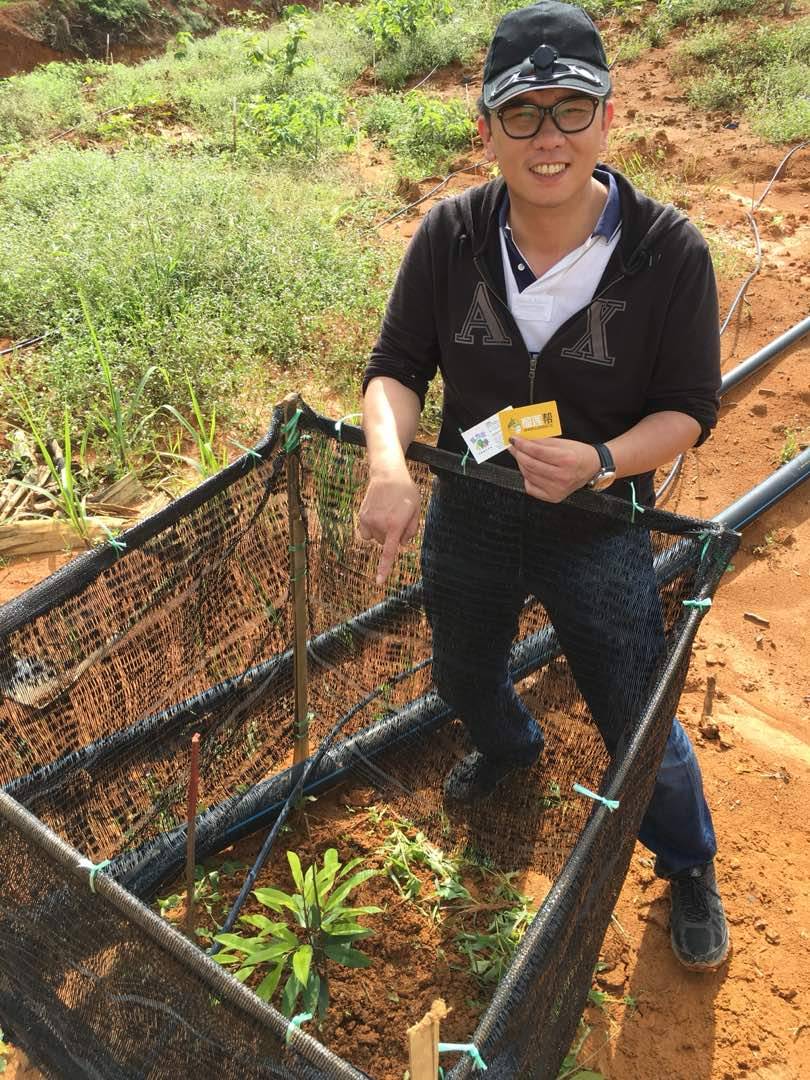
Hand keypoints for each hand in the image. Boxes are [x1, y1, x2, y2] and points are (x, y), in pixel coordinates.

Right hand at [358, 469, 420, 583]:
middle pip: (385, 543)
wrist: (387, 473)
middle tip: (397, 516)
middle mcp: (379, 524)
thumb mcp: (416, 510)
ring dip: (381, 531)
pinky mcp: (361, 516)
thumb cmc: (406, 492)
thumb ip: (412, 530)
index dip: (384, 568)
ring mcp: (368, 520)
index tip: (379, 581)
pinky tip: (376, 514)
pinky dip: (371, 529)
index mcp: (395, 525)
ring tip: (387, 512)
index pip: (389, 552)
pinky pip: (365, 533)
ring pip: (375, 538)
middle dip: (391, 535)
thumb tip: (400, 544)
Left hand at [508, 437, 600, 502]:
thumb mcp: (562, 443)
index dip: (522, 444)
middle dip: (518, 453)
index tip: (513, 439)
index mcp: (566, 460)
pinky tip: (529, 470)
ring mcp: (557, 489)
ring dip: (521, 464)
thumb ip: (541, 441)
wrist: (592, 468)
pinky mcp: (553, 497)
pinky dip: (527, 477)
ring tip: (521, 456)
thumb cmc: (578, 454)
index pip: (537, 451)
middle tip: (513, 446)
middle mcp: (562, 476)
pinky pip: (531, 488)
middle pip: (530, 464)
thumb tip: (523, 439)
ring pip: (528, 475)